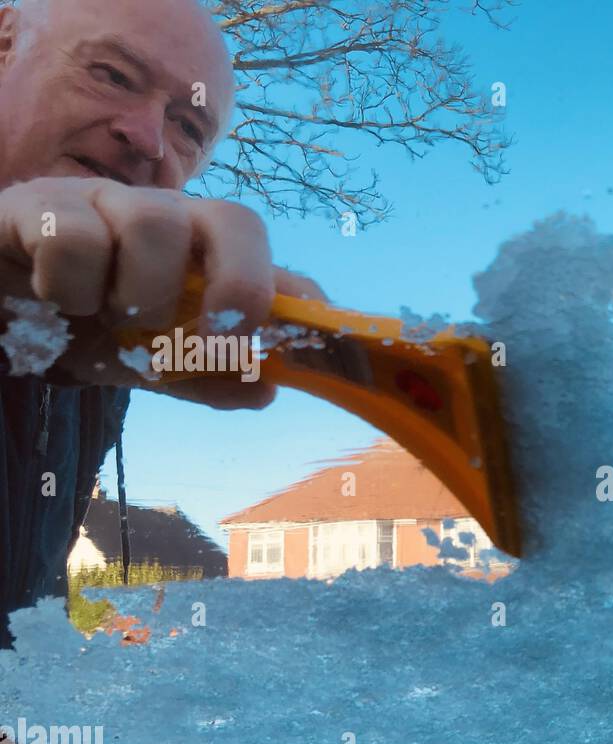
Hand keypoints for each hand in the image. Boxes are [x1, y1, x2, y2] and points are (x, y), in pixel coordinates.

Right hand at [0, 176, 310, 409]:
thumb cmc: (82, 328)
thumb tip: (266, 391)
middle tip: (202, 339)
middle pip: (237, 220)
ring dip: (138, 294)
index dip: (290, 301)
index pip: (274, 257)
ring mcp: (106, 201)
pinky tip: (54, 296)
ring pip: (154, 226)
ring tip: (106, 314)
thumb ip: (206, 378)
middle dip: (236, 288)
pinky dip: (68, 285)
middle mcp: (166, 214)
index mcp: (203, 249)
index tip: (275, 350)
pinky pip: (73, 236)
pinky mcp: (41, 203)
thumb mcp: (149, 363)